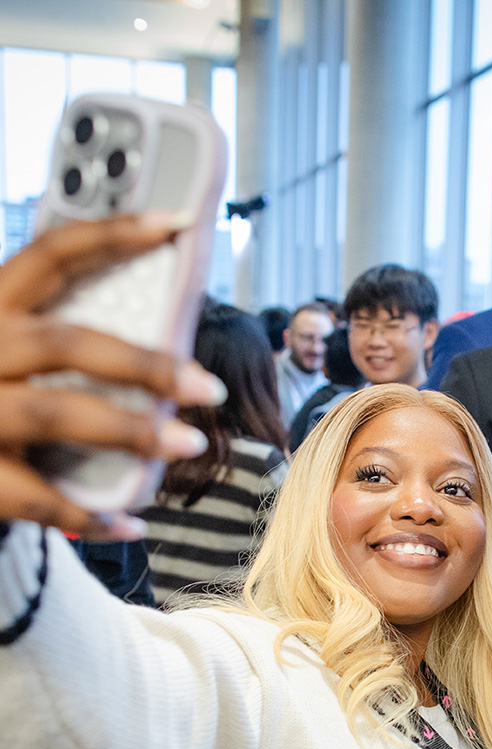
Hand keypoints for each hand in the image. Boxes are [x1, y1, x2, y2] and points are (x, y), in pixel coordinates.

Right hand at [0, 215, 225, 539]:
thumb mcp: (3, 343)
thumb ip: (52, 335)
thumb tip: (156, 345)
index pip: (52, 254)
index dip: (115, 234)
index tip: (180, 222)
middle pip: (68, 343)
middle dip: (146, 365)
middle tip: (209, 389)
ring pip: (55, 413)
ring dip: (129, 432)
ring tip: (188, 444)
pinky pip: (35, 497)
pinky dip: (90, 513)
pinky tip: (132, 522)